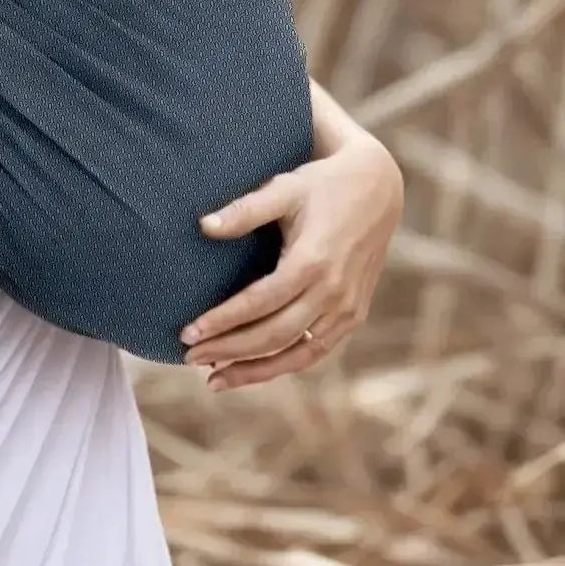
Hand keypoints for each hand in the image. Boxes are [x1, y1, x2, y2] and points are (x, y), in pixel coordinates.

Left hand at [179, 133, 402, 389]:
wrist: (377, 189)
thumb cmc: (321, 185)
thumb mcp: (285, 188)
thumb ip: (245, 210)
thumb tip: (203, 226)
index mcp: (313, 261)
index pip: (259, 303)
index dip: (222, 321)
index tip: (188, 332)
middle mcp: (333, 292)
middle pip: (274, 335)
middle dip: (228, 350)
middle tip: (188, 356)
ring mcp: (347, 308)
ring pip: (297, 354)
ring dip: (255, 371)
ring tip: (214, 379)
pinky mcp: (353, 316)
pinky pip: (316, 350)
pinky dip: (284, 364)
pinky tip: (253, 369)